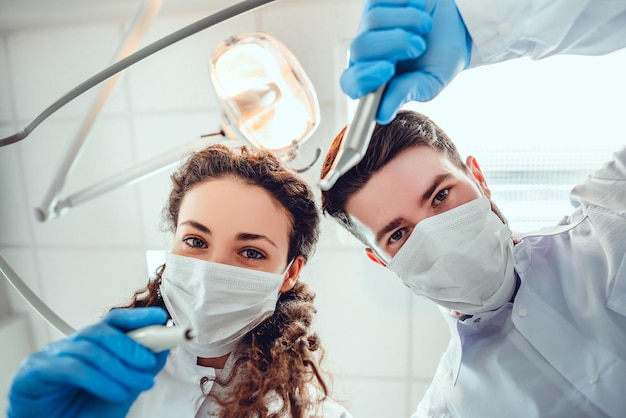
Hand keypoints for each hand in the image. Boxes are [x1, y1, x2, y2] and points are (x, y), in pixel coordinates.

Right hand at [7, 307, 168, 417]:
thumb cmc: (78, 414)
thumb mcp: (119, 392)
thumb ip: (137, 372)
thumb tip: (161, 351)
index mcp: (89, 347)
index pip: (113, 322)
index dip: (137, 317)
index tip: (160, 317)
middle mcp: (69, 346)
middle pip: (102, 331)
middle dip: (131, 346)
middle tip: (149, 363)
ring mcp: (50, 356)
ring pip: (90, 349)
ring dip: (121, 368)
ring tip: (140, 384)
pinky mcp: (34, 372)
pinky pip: (72, 369)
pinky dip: (100, 380)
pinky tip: (117, 393)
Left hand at [341, 0, 470, 123]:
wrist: (460, 24)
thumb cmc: (441, 57)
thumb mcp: (430, 82)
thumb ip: (405, 94)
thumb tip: (382, 115)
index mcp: (375, 79)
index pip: (351, 83)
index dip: (363, 78)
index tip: (388, 70)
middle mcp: (367, 53)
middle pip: (359, 49)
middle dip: (392, 46)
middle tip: (417, 47)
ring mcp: (370, 26)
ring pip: (372, 22)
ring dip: (406, 24)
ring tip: (424, 29)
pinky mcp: (378, 2)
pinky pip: (382, 2)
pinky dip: (407, 7)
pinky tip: (419, 12)